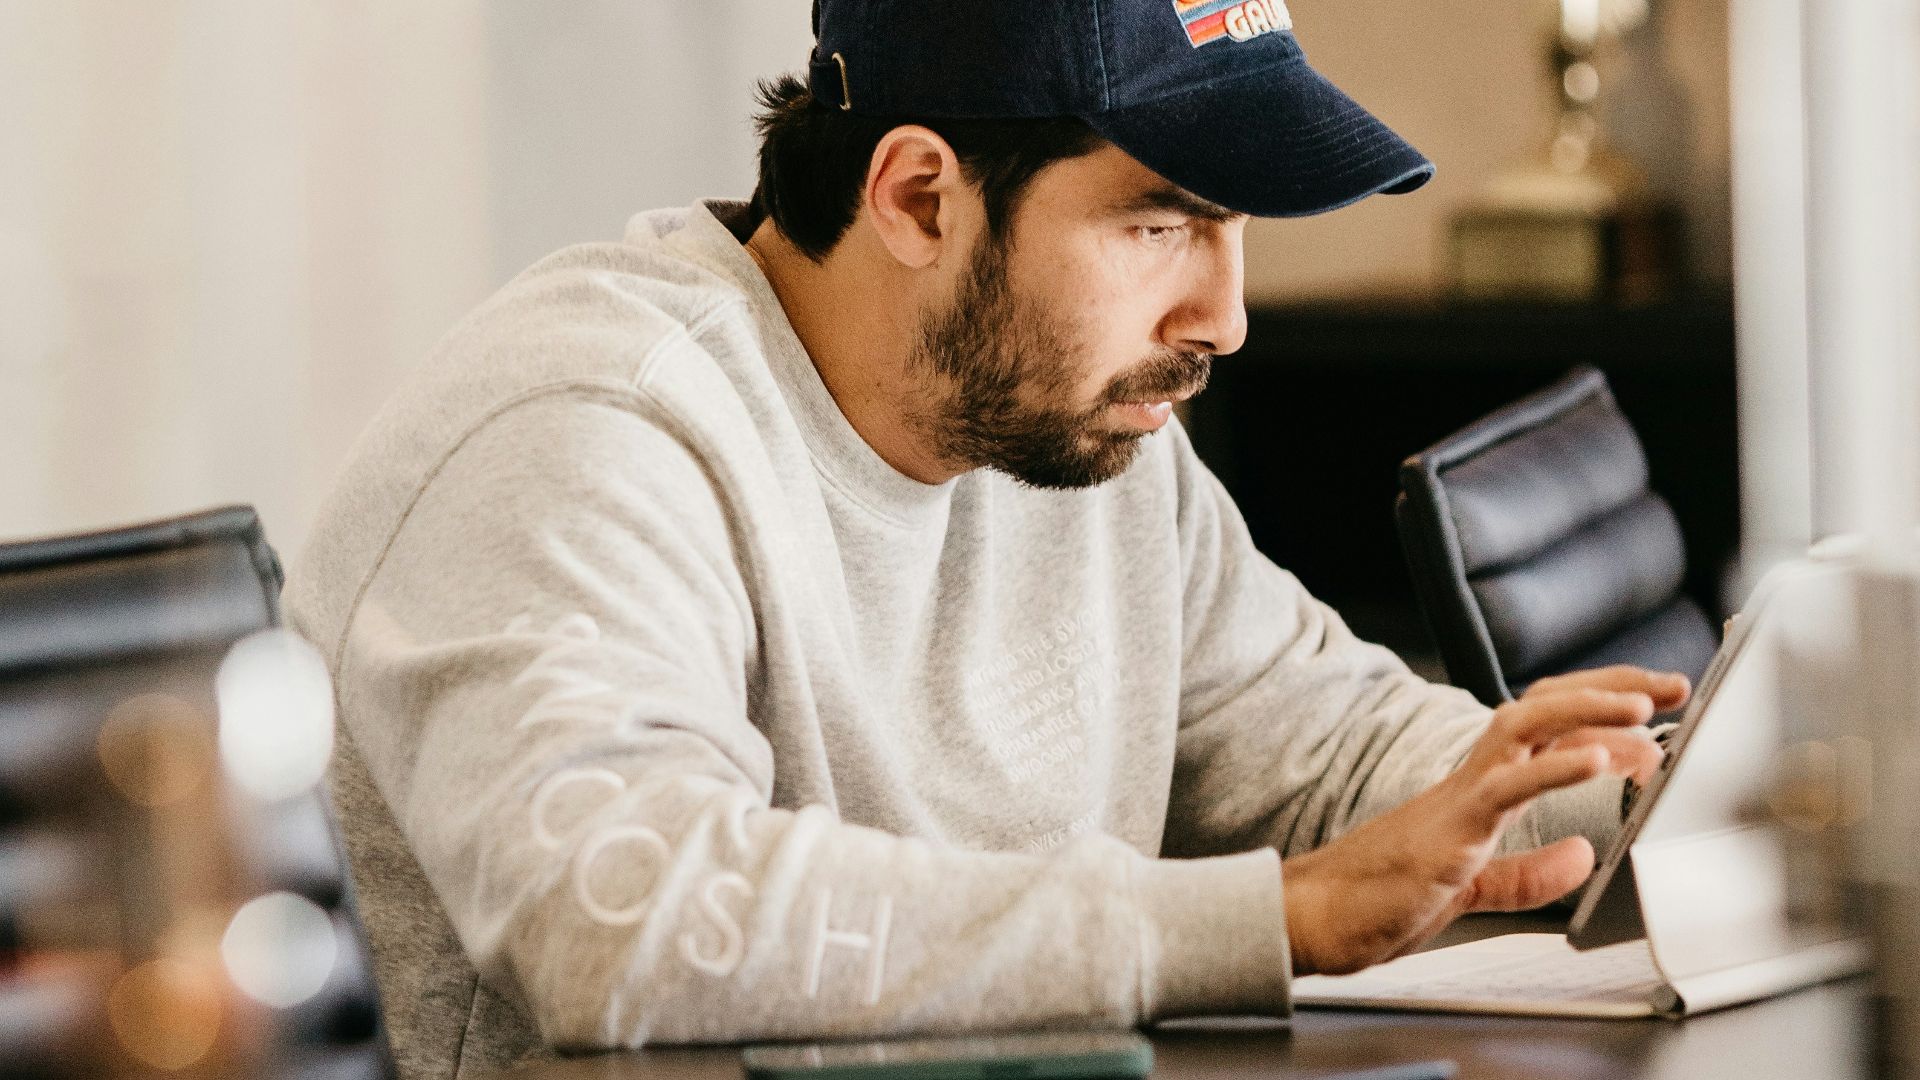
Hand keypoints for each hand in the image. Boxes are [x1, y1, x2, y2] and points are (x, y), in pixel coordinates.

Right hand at [1281, 665, 1690, 975]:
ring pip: (1526, 728)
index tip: (1656, 703)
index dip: (1602, 707)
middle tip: (1671, 685)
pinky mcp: (1449, 829)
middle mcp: (1473, 779)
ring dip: (1587, 712)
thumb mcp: (1476, 888)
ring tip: (1641, 710)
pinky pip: (1507, 787)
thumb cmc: (1379, 898)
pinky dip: (1557, 768)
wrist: (1316, 917)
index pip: (1548, 727)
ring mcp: (1460, 798)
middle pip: (1545, 707)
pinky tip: (1599, 759)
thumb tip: (1582, 854)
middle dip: (1612, 690)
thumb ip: (1528, 872)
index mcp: (1482, 790)